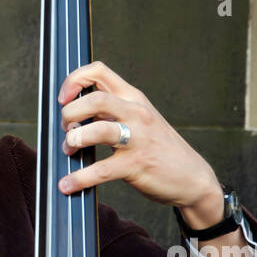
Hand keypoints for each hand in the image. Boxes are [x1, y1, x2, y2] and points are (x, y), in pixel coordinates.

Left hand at [56, 61, 220, 212]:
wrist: (193, 177)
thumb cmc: (159, 147)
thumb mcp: (139, 118)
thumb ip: (112, 110)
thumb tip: (72, 112)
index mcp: (133, 97)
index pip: (99, 71)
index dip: (74, 80)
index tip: (63, 98)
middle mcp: (136, 113)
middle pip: (95, 98)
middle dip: (70, 113)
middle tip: (66, 128)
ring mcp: (138, 138)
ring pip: (98, 130)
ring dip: (74, 139)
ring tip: (70, 149)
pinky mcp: (136, 165)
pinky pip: (101, 170)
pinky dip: (79, 178)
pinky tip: (67, 185)